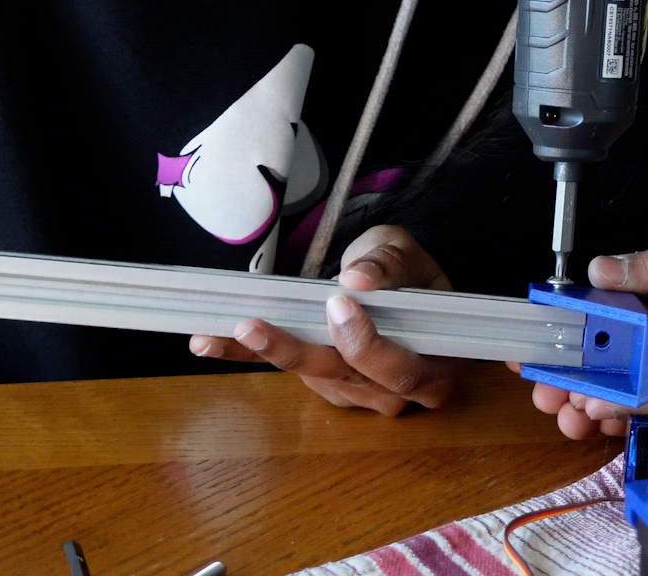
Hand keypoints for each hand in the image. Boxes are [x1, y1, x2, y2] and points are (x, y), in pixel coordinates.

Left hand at [190, 224, 464, 414]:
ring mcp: (361, 395)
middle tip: (255, 324)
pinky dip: (248, 358)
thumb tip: (359, 279)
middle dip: (297, 351)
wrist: (403, 284)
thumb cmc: (413, 270)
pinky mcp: (327, 387)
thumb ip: (389, 265)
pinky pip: (289, 374)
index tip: (337, 305)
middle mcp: (401, 393)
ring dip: (267, 353)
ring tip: (227, 329)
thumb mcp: (407, 252)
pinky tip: (208, 343)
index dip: (368, 345)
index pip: (404, 371)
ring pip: (314, 377)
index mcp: (439, 364)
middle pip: (349, 378)